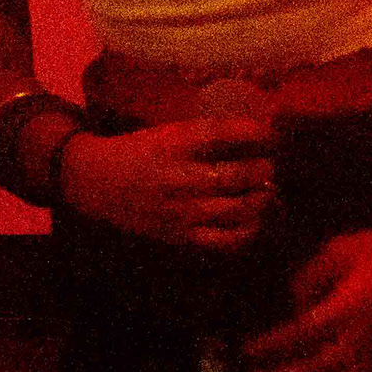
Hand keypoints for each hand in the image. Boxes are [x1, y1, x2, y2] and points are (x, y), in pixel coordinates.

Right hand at [55, 116, 275, 252]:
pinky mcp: (181, 234)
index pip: (224, 134)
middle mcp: (180, 176)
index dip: (257, 133)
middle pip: (238, 174)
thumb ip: (208, 134)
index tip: (272, 133)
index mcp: (175, 143)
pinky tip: (254, 220)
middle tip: (269, 165)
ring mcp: (182, 209)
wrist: (99, 183)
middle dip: (264, 168)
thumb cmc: (141, 152)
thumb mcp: (169, 132)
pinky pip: (224, 239)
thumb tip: (258, 131)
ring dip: (261, 199)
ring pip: (238, 209)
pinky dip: (247, 231)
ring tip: (266, 191)